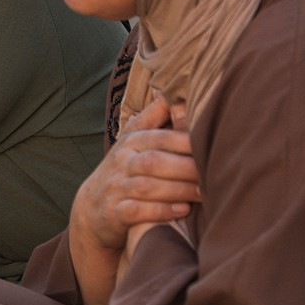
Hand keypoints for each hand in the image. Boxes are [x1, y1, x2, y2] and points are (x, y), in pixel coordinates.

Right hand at [73, 96, 198, 250]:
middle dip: (185, 168)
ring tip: (204, 193)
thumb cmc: (123, 169)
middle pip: (154, 161)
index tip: (210, 145)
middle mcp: (121, 162)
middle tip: (213, 174)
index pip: (158, 137)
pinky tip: (182, 210)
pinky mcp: (113, 213)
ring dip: (178, 190)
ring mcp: (116, 188)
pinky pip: (136, 211)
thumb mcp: (132, 139)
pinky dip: (160, 211)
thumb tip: (172, 91)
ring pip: (147, 186)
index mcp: (130, 141)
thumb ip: (153, 116)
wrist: (91, 207)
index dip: (185, 140)